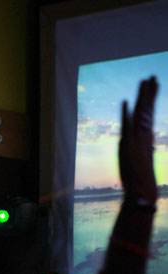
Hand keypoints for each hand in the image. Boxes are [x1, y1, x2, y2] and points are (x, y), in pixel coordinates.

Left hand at [119, 76, 158, 203]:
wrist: (142, 192)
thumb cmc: (142, 180)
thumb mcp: (142, 161)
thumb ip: (145, 151)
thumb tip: (148, 146)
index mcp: (146, 138)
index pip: (149, 114)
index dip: (150, 100)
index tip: (153, 86)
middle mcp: (143, 136)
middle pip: (146, 110)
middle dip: (149, 92)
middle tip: (152, 76)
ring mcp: (136, 140)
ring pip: (140, 114)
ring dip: (142, 96)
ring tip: (145, 80)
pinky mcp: (128, 146)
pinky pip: (127, 126)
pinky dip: (125, 114)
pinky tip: (125, 102)